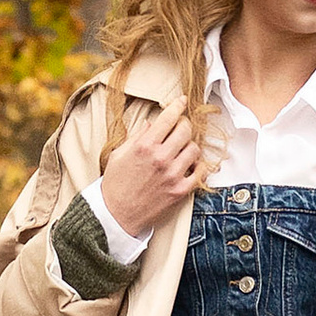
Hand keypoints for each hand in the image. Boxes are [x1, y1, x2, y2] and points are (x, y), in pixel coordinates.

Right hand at [100, 96, 202, 237]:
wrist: (116, 214)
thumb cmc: (115, 184)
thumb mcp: (119, 154)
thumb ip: (137, 136)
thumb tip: (152, 123)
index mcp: (144, 145)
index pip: (168, 117)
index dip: (178, 105)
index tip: (182, 101)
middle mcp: (160, 158)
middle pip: (186, 130)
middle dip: (184, 125)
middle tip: (180, 128)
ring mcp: (172, 175)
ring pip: (195, 148)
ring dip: (189, 146)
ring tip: (181, 150)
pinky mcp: (180, 191)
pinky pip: (200, 171)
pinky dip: (198, 166)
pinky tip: (189, 166)